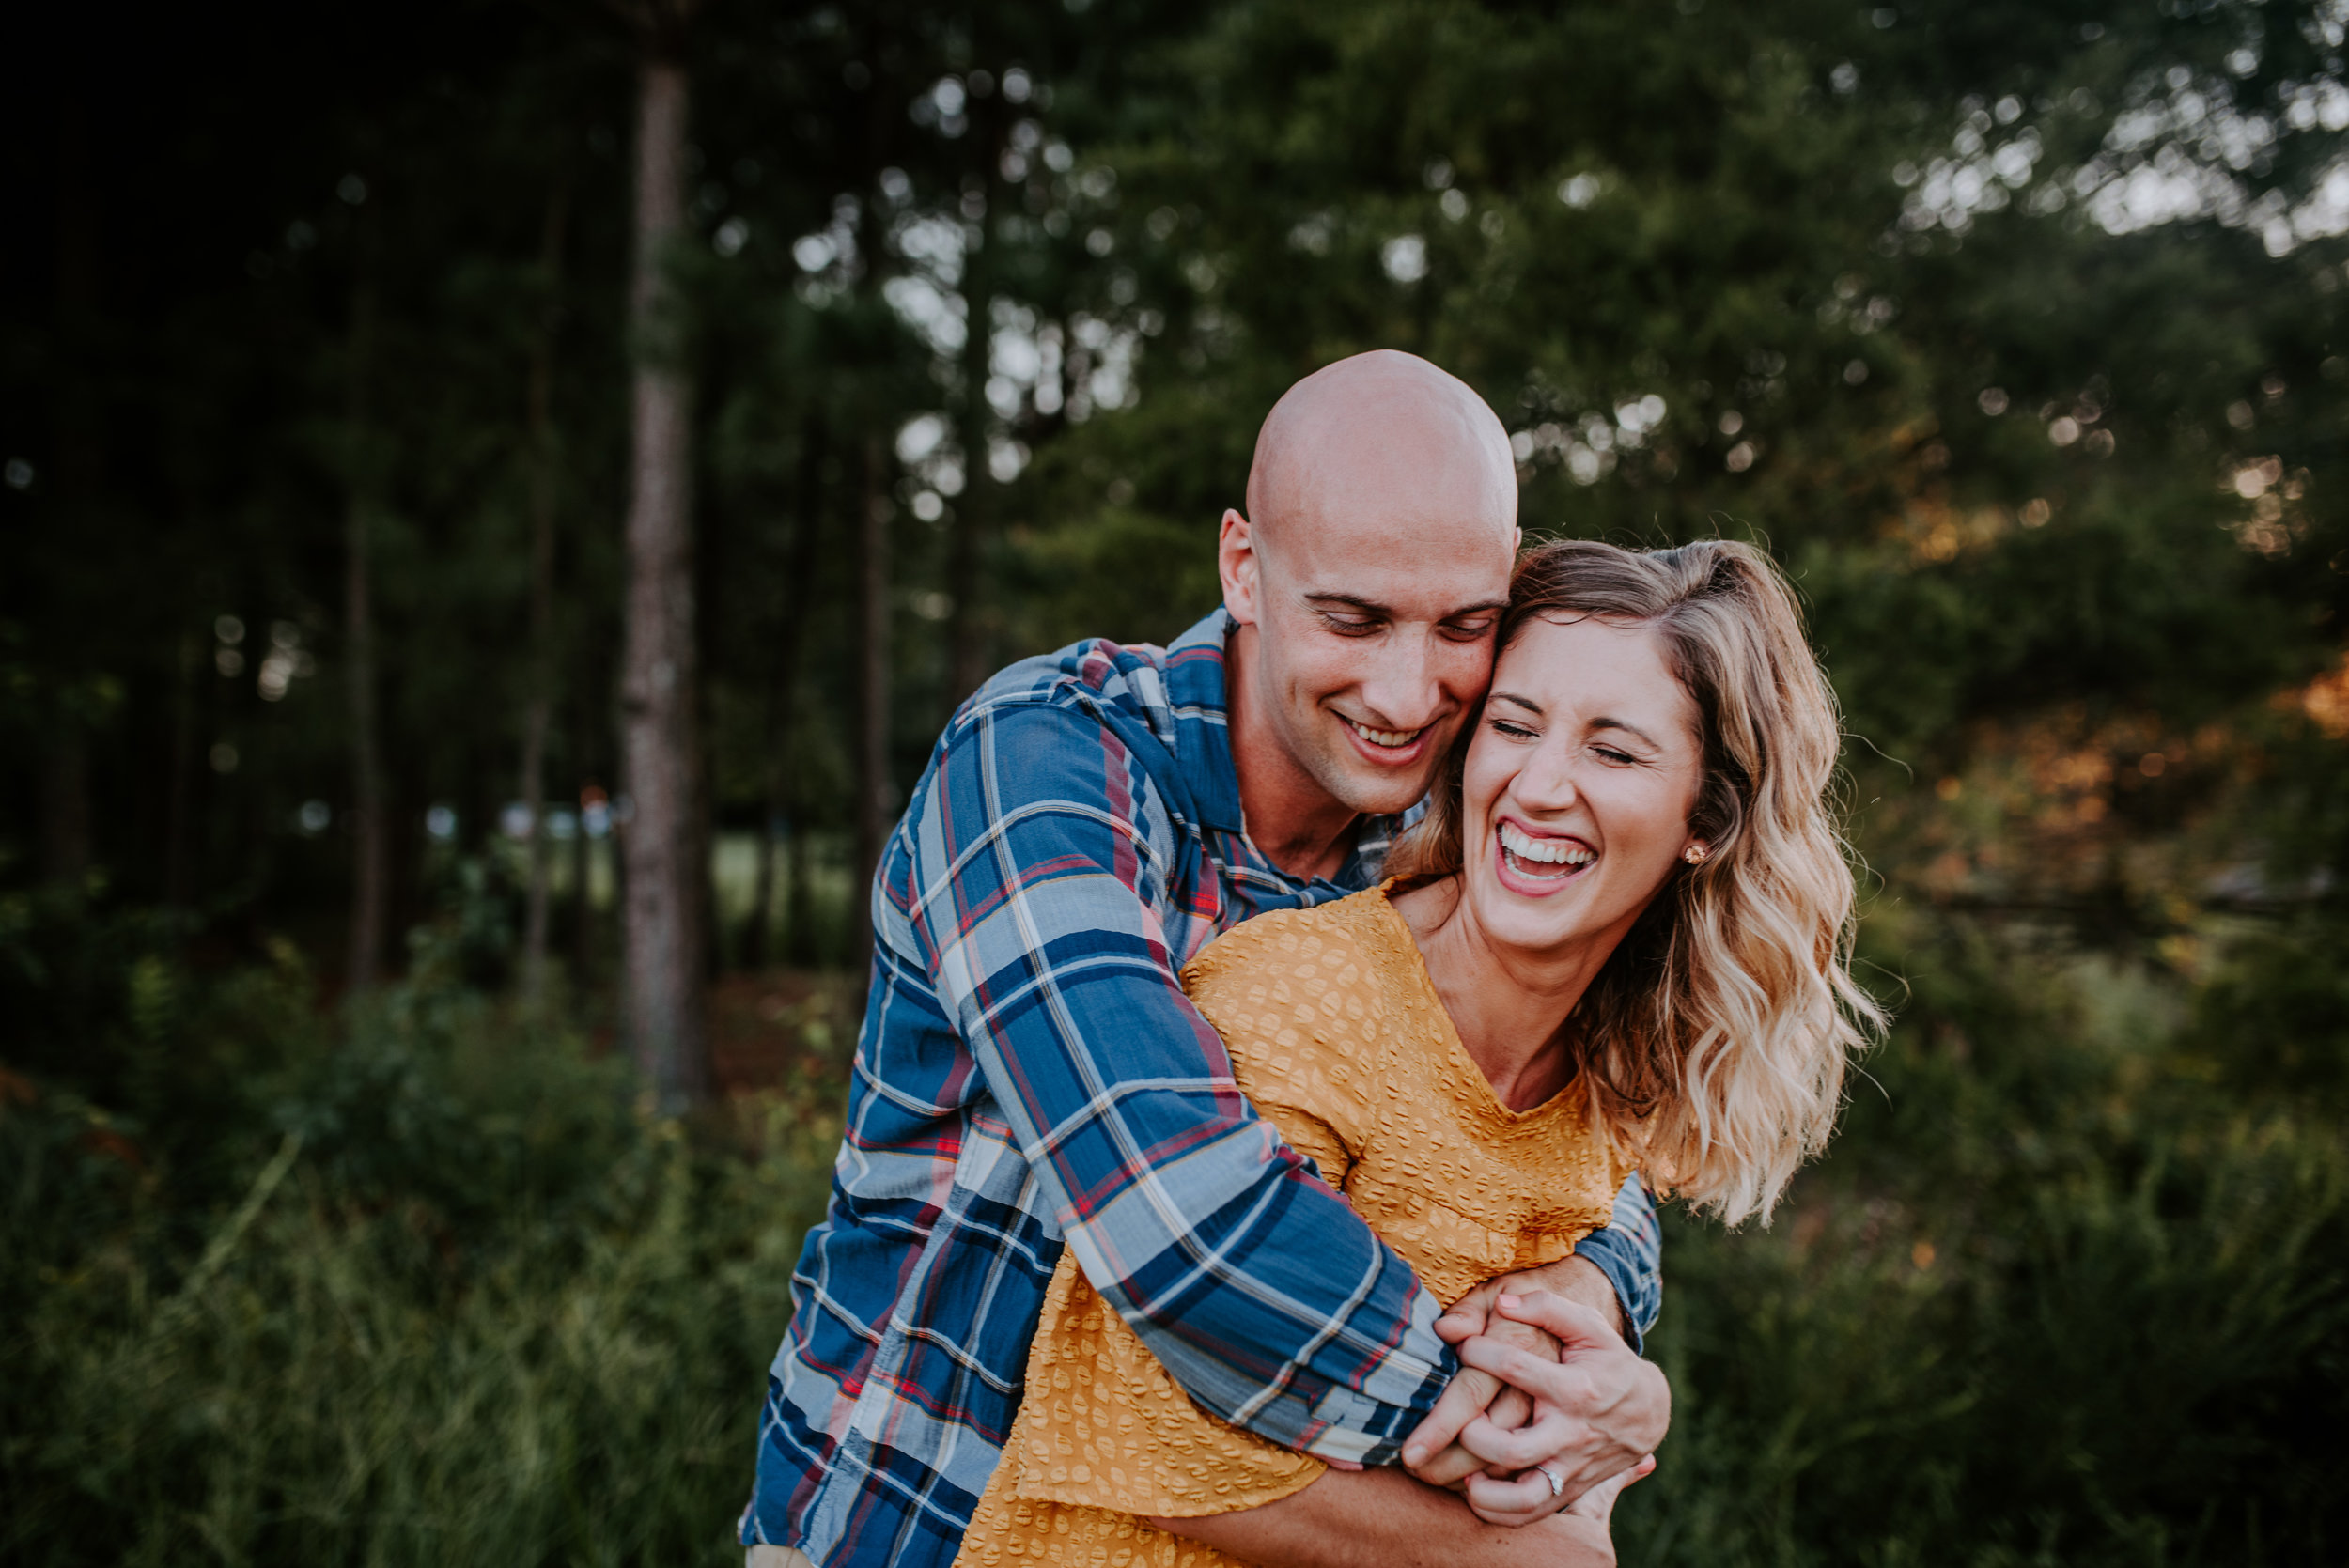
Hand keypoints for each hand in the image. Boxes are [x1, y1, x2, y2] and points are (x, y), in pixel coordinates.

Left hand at [1403, 1256, 1627, 1491]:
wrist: (1648, 1411)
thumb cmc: (1606, 1361)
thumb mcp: (1587, 1326)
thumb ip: (1546, 1307)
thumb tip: (1503, 1303)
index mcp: (1575, 1388)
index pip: (1516, 1368)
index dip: (1480, 1351)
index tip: (1463, 1346)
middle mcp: (1572, 1434)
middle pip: (1515, 1447)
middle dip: (1474, 1432)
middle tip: (1460, 1415)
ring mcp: (1570, 1468)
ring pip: (1524, 1496)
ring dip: (1484, 1488)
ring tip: (1462, 1466)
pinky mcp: (1567, 1491)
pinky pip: (1528, 1514)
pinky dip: (1496, 1510)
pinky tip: (1474, 1487)